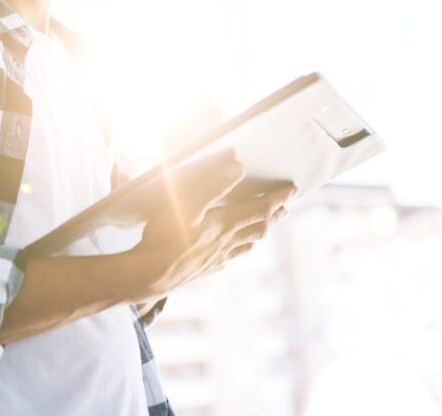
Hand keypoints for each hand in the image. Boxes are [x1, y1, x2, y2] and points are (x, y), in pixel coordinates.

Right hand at [124, 152, 295, 302]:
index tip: (293, 189)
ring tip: (265, 228)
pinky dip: (237, 252)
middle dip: (274, 216)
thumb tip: (239, 167)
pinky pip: (228, 260)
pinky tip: (232, 254)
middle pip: (258, 228)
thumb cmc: (164, 237)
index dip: (278, 198)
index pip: (259, 209)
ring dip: (259, 234)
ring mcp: (215, 258)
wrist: (148, 276)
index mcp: (223, 224)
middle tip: (285, 209)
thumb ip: (211, 185)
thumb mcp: (185, 204)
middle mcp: (225, 243)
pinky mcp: (204, 270)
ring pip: (245, 245)